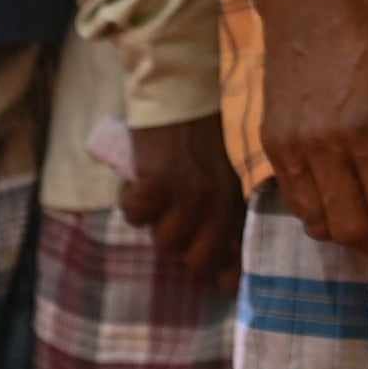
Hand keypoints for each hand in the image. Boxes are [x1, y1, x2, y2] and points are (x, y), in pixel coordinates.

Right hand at [116, 114, 244, 286]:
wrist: (184, 86)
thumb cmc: (209, 122)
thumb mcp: (233, 163)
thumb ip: (231, 199)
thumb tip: (227, 242)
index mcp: (237, 198)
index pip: (237, 254)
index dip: (229, 274)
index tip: (223, 282)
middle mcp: (215, 204)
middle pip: (195, 258)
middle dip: (184, 247)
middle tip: (174, 225)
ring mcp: (185, 196)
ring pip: (163, 240)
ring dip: (155, 223)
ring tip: (155, 197)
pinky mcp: (155, 184)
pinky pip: (135, 215)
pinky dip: (130, 202)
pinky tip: (135, 184)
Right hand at [253, 0, 367, 261]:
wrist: (308, 5)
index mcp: (366, 129)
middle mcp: (323, 146)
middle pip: (352, 228)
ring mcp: (290, 148)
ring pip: (319, 223)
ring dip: (351, 239)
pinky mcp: (271, 145)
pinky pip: (295, 202)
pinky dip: (322, 218)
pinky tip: (345, 210)